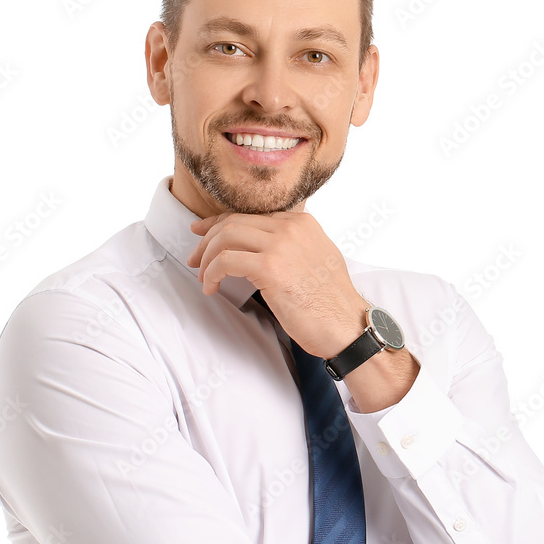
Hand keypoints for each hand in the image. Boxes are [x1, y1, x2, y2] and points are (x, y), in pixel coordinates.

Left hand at [187, 211, 368, 358]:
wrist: (348, 327)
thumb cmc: (332, 304)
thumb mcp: (318, 260)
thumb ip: (293, 247)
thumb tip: (261, 249)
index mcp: (301, 223)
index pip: (249, 215)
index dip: (219, 223)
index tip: (202, 234)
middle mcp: (290, 228)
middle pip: (233, 222)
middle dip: (206, 240)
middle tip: (195, 260)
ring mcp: (280, 245)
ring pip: (225, 237)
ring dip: (207, 258)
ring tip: (203, 277)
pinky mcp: (270, 267)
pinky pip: (226, 261)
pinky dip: (212, 273)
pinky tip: (211, 287)